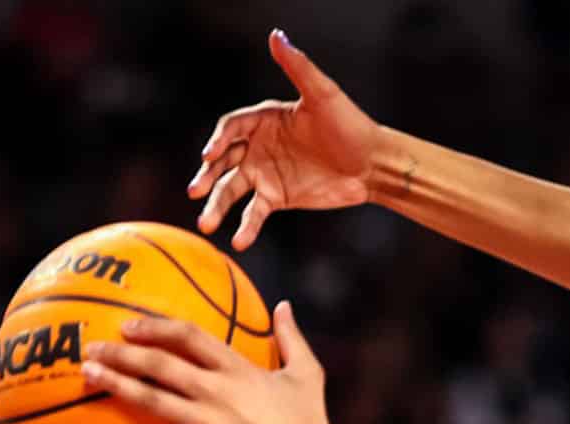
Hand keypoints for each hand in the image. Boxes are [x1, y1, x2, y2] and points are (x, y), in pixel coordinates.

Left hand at [81, 302, 343, 423]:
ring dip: (115, 385)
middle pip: (160, 364)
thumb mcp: (308, 375)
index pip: (191, 336)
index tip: (129, 324)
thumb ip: (292, 337)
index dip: (156, 327)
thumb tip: (284, 306)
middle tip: (93, 347)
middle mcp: (219, 392)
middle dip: (122, 352)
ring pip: (151, 400)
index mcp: (240, 370)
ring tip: (88, 375)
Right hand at [189, 29, 381, 248]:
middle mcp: (259, 145)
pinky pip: (255, 212)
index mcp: (264, 119)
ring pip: (232, 189)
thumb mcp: (324, 94)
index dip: (219, 140)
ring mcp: (266, 173)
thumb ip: (298, 67)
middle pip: (223, 160)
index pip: (231, 128)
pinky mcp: (278, 197)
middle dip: (207, 176)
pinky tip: (238, 241)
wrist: (374, 164)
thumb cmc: (351, 124)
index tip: (211, 154)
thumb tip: (276, 36)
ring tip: (205, 224)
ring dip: (217, 206)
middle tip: (195, 190)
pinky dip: (246, 226)